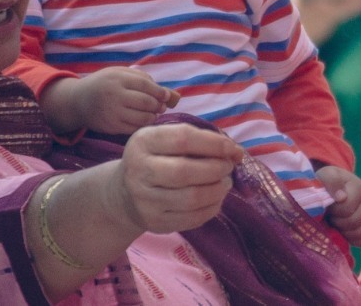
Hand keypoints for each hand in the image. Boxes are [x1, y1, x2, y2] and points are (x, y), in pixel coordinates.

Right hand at [73, 67, 179, 134]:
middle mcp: (114, 95)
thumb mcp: (119, 73)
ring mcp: (112, 112)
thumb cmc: (105, 84)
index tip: (167, 96)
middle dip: (158, 105)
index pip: (146, 85)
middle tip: (162, 107)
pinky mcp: (111, 127)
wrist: (78, 101)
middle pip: (146, 102)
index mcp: (117, 79)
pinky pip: (134, 128)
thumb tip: (167, 92)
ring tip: (153, 114)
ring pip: (142, 118)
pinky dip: (143, 126)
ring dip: (153, 117)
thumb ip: (141, 78)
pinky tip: (142, 121)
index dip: (160, 91)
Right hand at [111, 123, 243, 233]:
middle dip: (216, 169)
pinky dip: (212, 208)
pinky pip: (192, 218)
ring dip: (217, 190)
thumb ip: (198, 140)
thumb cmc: (155, 159)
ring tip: (224, 183)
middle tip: (228, 167)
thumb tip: (236, 152)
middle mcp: (140, 170)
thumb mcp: (165, 140)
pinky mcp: (156, 222)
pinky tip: (215, 199)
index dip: (214, 143)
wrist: (124, 194)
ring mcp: (145, 200)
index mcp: (143, 142)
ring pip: (191, 198)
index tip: (232, 148)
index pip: (183, 139)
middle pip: (186, 171)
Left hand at [317, 165, 360, 245]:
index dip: (335, 210)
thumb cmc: (328, 182)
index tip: (328, 206)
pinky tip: (345, 232)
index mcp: (358, 188)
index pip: (348, 207)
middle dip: (339, 221)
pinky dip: (355, 239)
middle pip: (355, 221)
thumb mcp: (325, 175)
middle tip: (332, 216)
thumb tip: (341, 197)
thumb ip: (331, 180)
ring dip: (345, 231)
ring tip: (337, 222)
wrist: (333, 187)